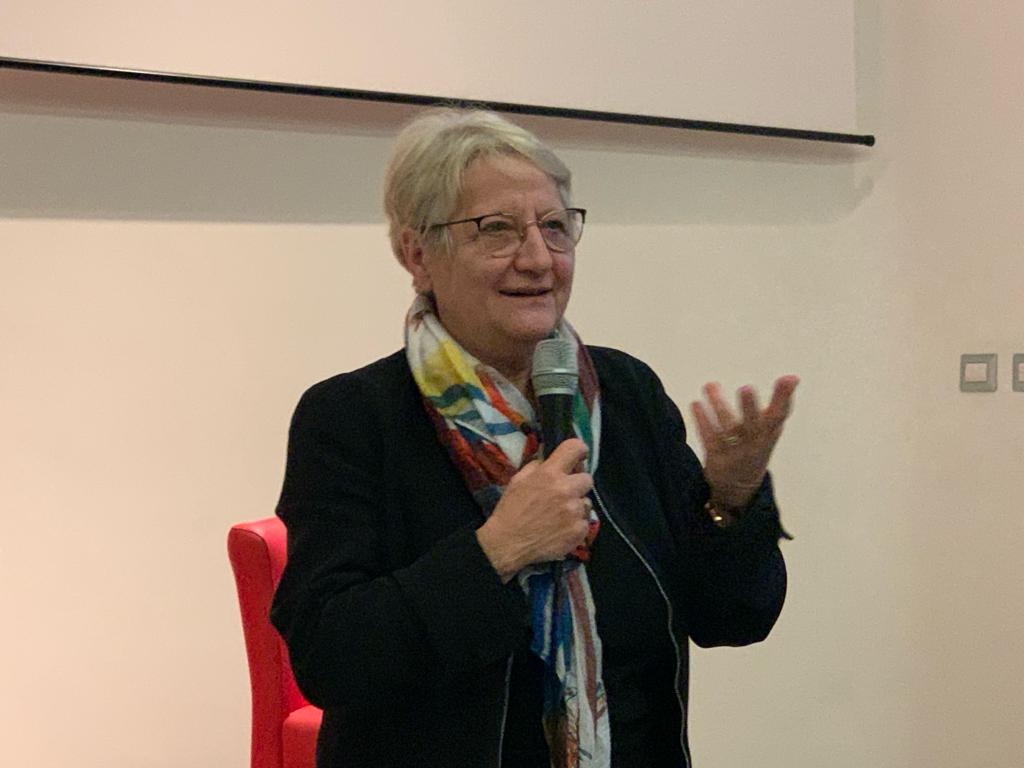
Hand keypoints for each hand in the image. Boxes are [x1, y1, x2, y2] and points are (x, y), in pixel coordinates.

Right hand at [476, 439, 593, 581]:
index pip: (575, 448)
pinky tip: (560, 529)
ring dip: (576, 506)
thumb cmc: (511, 510)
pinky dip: (575, 525)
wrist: (507, 543)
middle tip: (564, 494)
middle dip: (577, 484)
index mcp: (550, 473)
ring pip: (586, 503)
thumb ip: (537, 466)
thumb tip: (550, 460)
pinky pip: (585, 522)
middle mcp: (566, 489)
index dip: (579, 451)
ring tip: (559, 516)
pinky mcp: (579, 531)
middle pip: (587, 478)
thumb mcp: (518, 480)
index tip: (578, 458)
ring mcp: (574, 511)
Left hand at [690, 376, 798, 510]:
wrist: (741, 488)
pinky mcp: (716, 460)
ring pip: (727, 430)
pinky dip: (702, 421)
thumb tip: (793, 376)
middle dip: (750, 408)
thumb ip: (780, 402)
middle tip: (746, 387)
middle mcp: (755, 445)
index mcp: (770, 435)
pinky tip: (696, 403)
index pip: (779, 416)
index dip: (784, 397)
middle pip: (754, 426)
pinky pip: (709, 439)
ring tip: (710, 385)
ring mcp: (735, 454)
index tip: (789, 378)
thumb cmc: (757, 446)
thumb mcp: (771, 429)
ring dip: (718, 407)